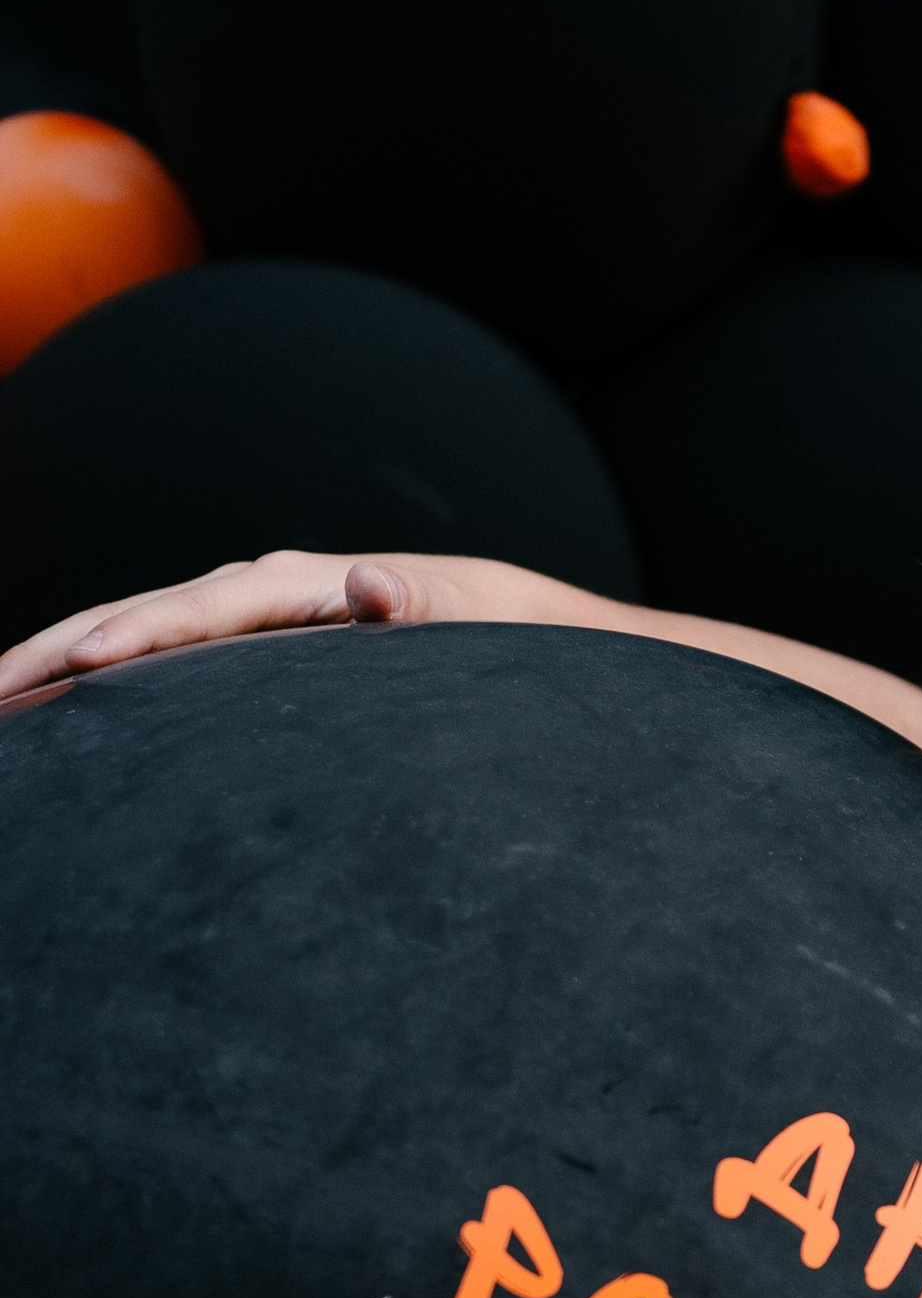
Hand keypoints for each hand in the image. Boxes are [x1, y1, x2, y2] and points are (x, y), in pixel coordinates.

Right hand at [0, 546, 576, 704]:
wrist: (491, 615)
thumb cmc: (479, 629)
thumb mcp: (459, 623)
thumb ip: (413, 608)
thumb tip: (371, 587)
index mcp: (297, 586)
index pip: (202, 613)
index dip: (140, 636)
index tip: (83, 664)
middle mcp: (255, 590)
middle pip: (139, 613)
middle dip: (59, 647)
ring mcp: (241, 615)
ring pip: (131, 630)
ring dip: (59, 659)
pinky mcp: (240, 644)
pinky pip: (154, 655)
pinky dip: (100, 673)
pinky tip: (54, 711)